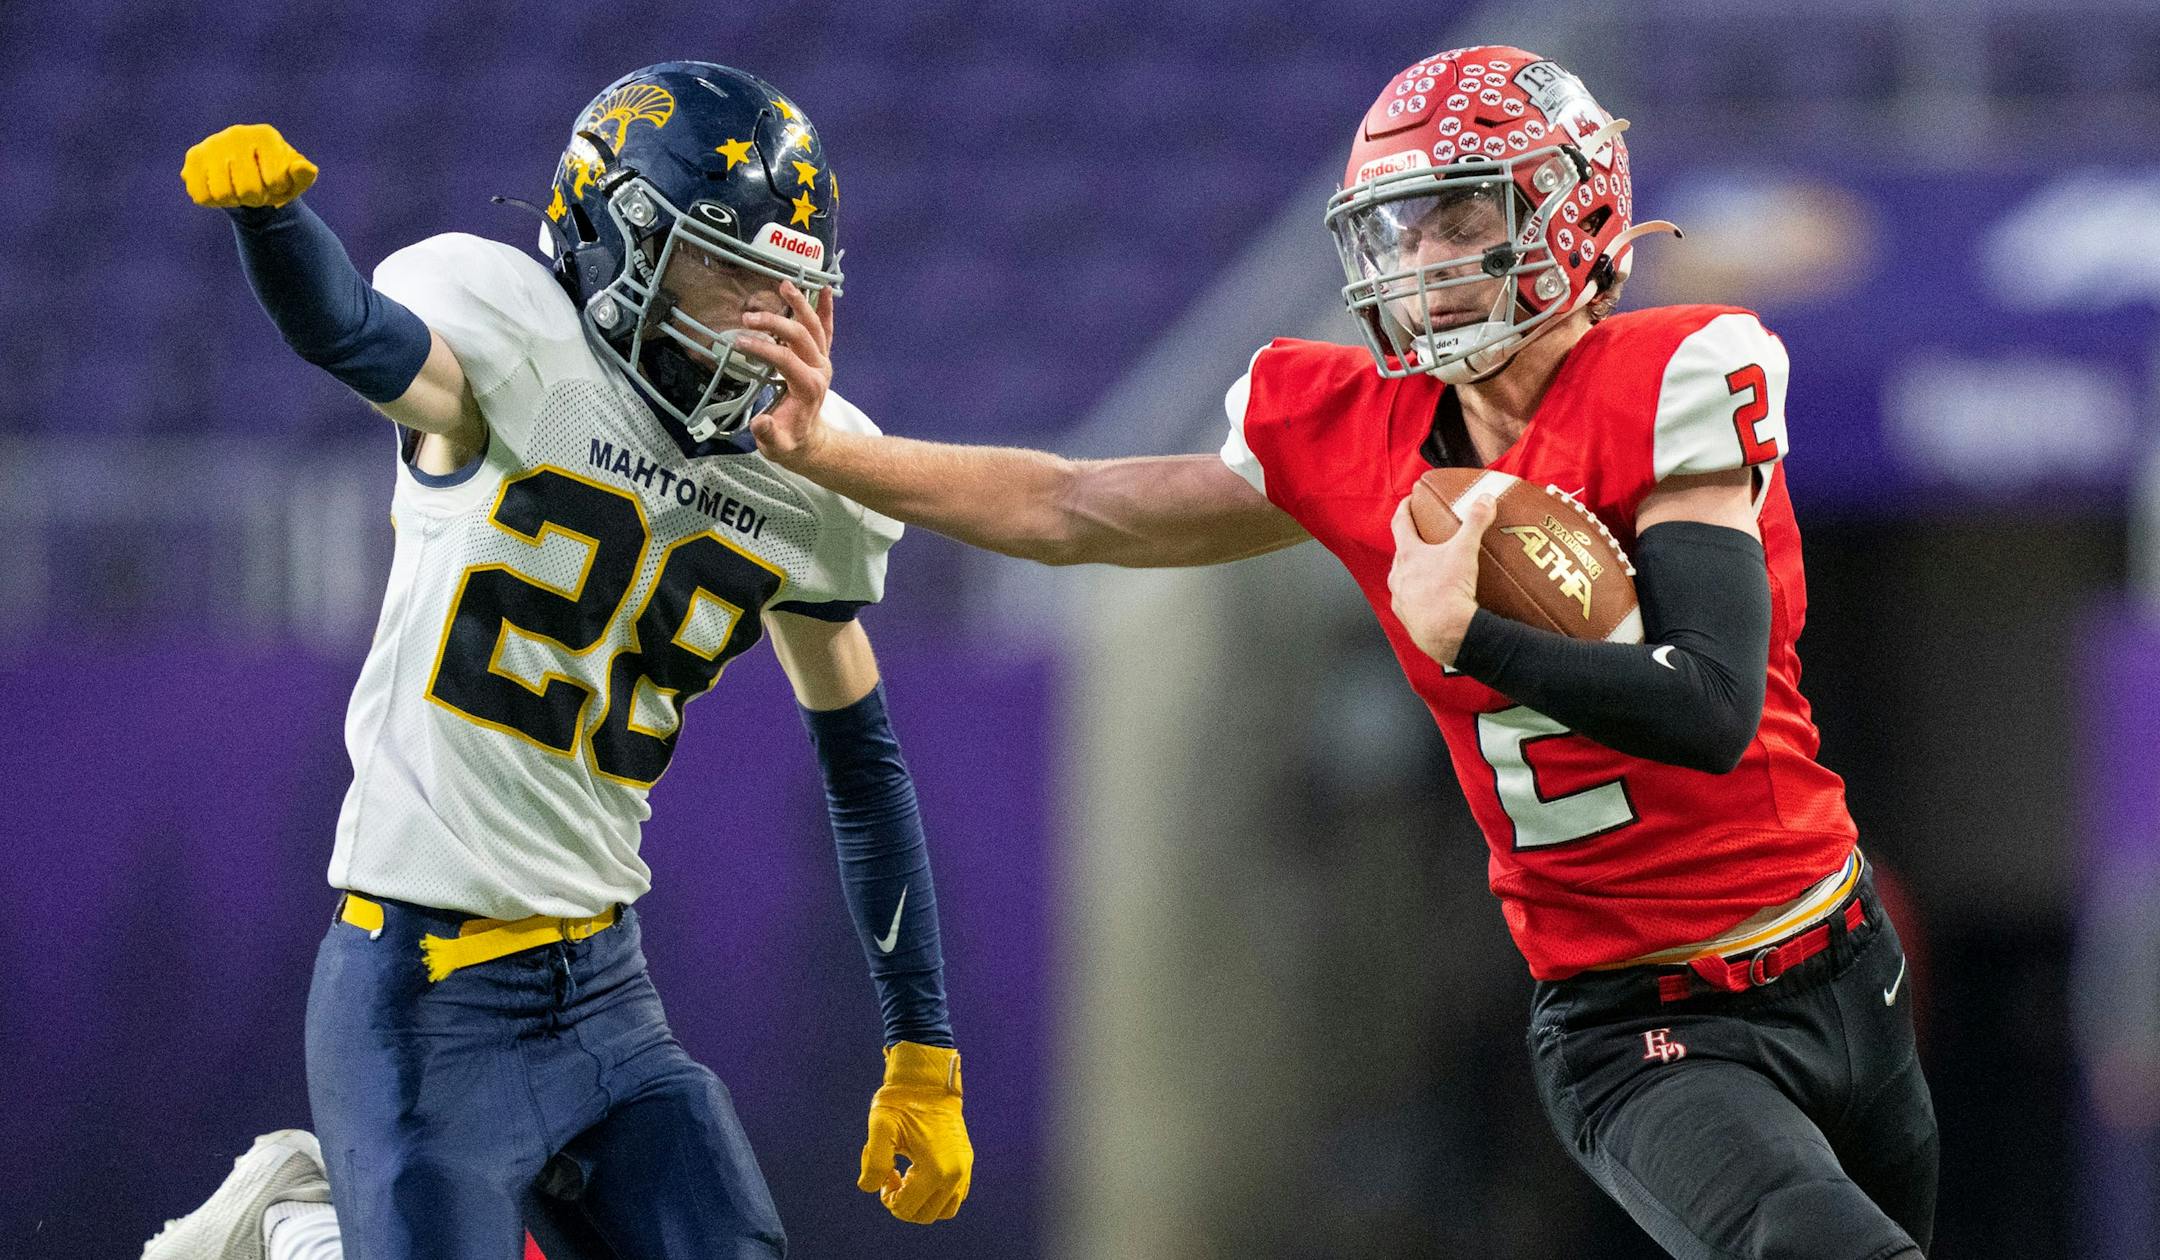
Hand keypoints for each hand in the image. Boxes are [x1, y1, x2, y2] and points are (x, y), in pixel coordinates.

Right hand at [182, 123, 317, 208]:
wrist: (247, 175)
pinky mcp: (194, 157)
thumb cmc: (275, 177)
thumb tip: (303, 168)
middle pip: (247, 190)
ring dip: (234, 200)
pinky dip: (213, 201)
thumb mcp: (295, 179)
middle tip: (256, 189)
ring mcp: (212, 144)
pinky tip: (220, 188)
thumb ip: (303, 174)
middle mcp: (237, 134)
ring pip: (222, 194)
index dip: (276, 190)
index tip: (275, 182)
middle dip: (255, 198)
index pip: (274, 180)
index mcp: (265, 135)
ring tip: (238, 188)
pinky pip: (201, 194)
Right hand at [742, 281, 836, 468]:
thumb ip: (769, 435)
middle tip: (747, 318)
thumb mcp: (776, 446)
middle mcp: (820, 369)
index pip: (786, 359)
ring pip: (815, 326)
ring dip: (800, 304)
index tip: (738, 343)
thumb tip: (761, 423)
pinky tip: (822, 288)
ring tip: (784, 284)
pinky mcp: (822, 357)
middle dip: (773, 324)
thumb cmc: (788, 442)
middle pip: (800, 337)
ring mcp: (823, 361)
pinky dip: (825, 309)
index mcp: (809, 387)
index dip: (763, 349)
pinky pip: (826, 330)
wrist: (809, 442)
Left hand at [858, 1041, 971, 1224]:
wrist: (929, 1080)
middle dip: (904, 1203)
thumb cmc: (902, 1101)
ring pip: (943, 1210)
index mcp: (936, 1169)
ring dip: (922, 1202)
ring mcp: (965, 1169)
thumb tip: (871, 1187)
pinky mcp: (967, 1162)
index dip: (888, 1199)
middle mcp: (956, 1174)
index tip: (885, 1175)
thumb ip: (874, 1162)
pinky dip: (936, 1194)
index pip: (907, 1209)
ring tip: (909, 1176)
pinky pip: (954, 1196)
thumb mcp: (880, 1128)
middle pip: (925, 1216)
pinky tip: (920, 1171)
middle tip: (893, 1177)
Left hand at [1387, 490, 1495, 664]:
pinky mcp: (1407, 618)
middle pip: (1402, 552)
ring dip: (1414, 571)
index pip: (1400, 523)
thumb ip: (1475, 522)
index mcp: (1408, 555)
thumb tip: (1486, 499)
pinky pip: (1410, 601)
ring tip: (1431, 569)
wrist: (1445, 632)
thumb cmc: (1449, 590)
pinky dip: (1420, 595)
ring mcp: (1400, 598)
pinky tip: (1433, 598)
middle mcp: (1397, 575)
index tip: (1409, 501)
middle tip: (1424, 536)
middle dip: (1412, 542)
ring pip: (1403, 578)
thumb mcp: (1465, 550)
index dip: (1405, 509)